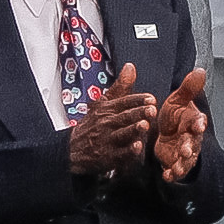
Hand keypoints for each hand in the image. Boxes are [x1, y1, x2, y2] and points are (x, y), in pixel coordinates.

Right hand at [66, 61, 158, 176]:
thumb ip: (120, 87)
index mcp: (108, 109)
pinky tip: (137, 147)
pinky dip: (128, 151)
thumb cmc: (92, 125)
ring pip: (123, 133)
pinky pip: (120, 153)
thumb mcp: (103, 103)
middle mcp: (107, 123)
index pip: (124, 101)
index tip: (151, 98)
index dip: (138, 99)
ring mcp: (107, 140)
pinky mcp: (108, 156)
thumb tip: (130, 67)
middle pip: (125, 116)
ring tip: (144, 125)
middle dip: (138, 112)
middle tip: (151, 109)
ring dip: (134, 129)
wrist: (72, 149)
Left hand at [150, 67, 210, 183]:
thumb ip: (188, 88)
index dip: (199, 123)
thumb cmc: (175, 115)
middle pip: (194, 143)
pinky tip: (167, 175)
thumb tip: (200, 70)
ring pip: (186, 159)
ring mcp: (184, 152)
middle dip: (190, 147)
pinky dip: (172, 174)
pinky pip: (175, 170)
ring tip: (176, 168)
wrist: (167, 130)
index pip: (199, 121)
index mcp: (193, 121)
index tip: (198, 125)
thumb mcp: (178, 99)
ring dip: (182, 164)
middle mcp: (191, 137)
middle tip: (186, 150)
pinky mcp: (174, 162)